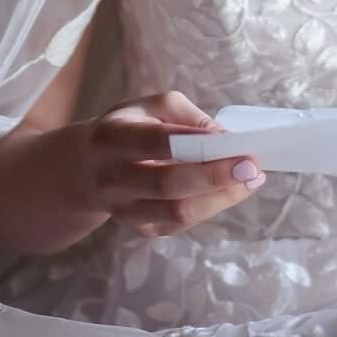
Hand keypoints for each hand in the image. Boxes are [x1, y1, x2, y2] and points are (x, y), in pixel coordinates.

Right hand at [61, 91, 265, 237]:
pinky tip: (228, 192)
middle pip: (166, 184)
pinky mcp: (138, 229)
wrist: (85, 169)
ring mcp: (122, 209)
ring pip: (176, 212)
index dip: (199, 145)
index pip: (155, 142)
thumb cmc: (128, 129)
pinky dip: (210, 207)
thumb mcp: (149, 107)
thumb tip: (226, 140)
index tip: (238, 144)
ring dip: (220, 198)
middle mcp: (110, 177)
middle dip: (215, 177)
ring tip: (250, 181)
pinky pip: (179, 224)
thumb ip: (187, 117)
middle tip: (252, 168)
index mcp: (110, 136)